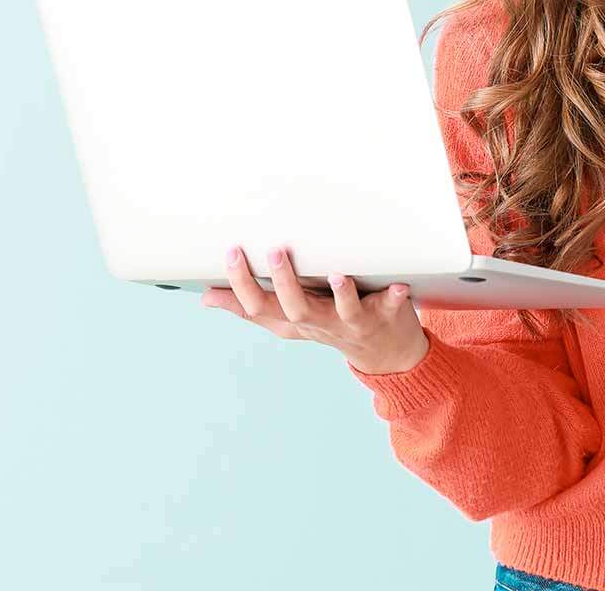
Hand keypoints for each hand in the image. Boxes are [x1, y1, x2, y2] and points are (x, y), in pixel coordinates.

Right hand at [202, 244, 427, 373]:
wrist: (386, 353)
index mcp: (293, 320)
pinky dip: (393, 297)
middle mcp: (320, 322)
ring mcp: (353, 322)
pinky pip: (389, 307)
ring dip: (340, 294)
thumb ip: (250, 308)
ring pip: (342, 311)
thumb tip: (205, 298)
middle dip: (285, 283)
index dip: (241, 285)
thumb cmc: (330, 327)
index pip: (259, 308)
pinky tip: (398, 286)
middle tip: (275, 251)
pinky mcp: (385, 315)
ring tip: (334, 274)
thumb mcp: (286, 322)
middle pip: (296, 309)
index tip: (231, 252)